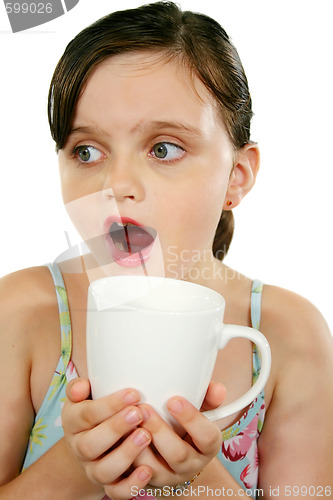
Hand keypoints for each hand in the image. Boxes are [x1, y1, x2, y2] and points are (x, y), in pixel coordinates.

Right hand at [62, 378, 152, 499]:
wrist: (89, 444)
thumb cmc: (93, 411)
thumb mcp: (83, 396)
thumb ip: (79, 387)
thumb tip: (82, 385)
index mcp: (73, 422)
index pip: (86, 415)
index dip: (109, 405)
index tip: (134, 393)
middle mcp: (80, 448)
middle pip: (91, 444)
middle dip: (116, 428)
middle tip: (138, 413)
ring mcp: (93, 469)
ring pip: (104, 471)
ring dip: (126, 454)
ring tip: (145, 436)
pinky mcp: (108, 486)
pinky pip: (117, 492)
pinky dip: (132, 485)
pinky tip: (148, 470)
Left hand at [134, 382, 225, 487]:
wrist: (171, 456)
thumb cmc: (185, 425)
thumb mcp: (200, 410)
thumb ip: (207, 397)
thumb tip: (218, 388)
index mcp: (207, 446)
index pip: (207, 436)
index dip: (192, 419)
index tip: (173, 400)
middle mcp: (190, 465)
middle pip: (178, 454)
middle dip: (159, 431)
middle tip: (144, 409)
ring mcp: (168, 477)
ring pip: (154, 469)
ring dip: (138, 446)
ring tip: (128, 423)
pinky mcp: (147, 485)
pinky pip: (134, 481)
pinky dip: (126, 461)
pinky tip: (118, 440)